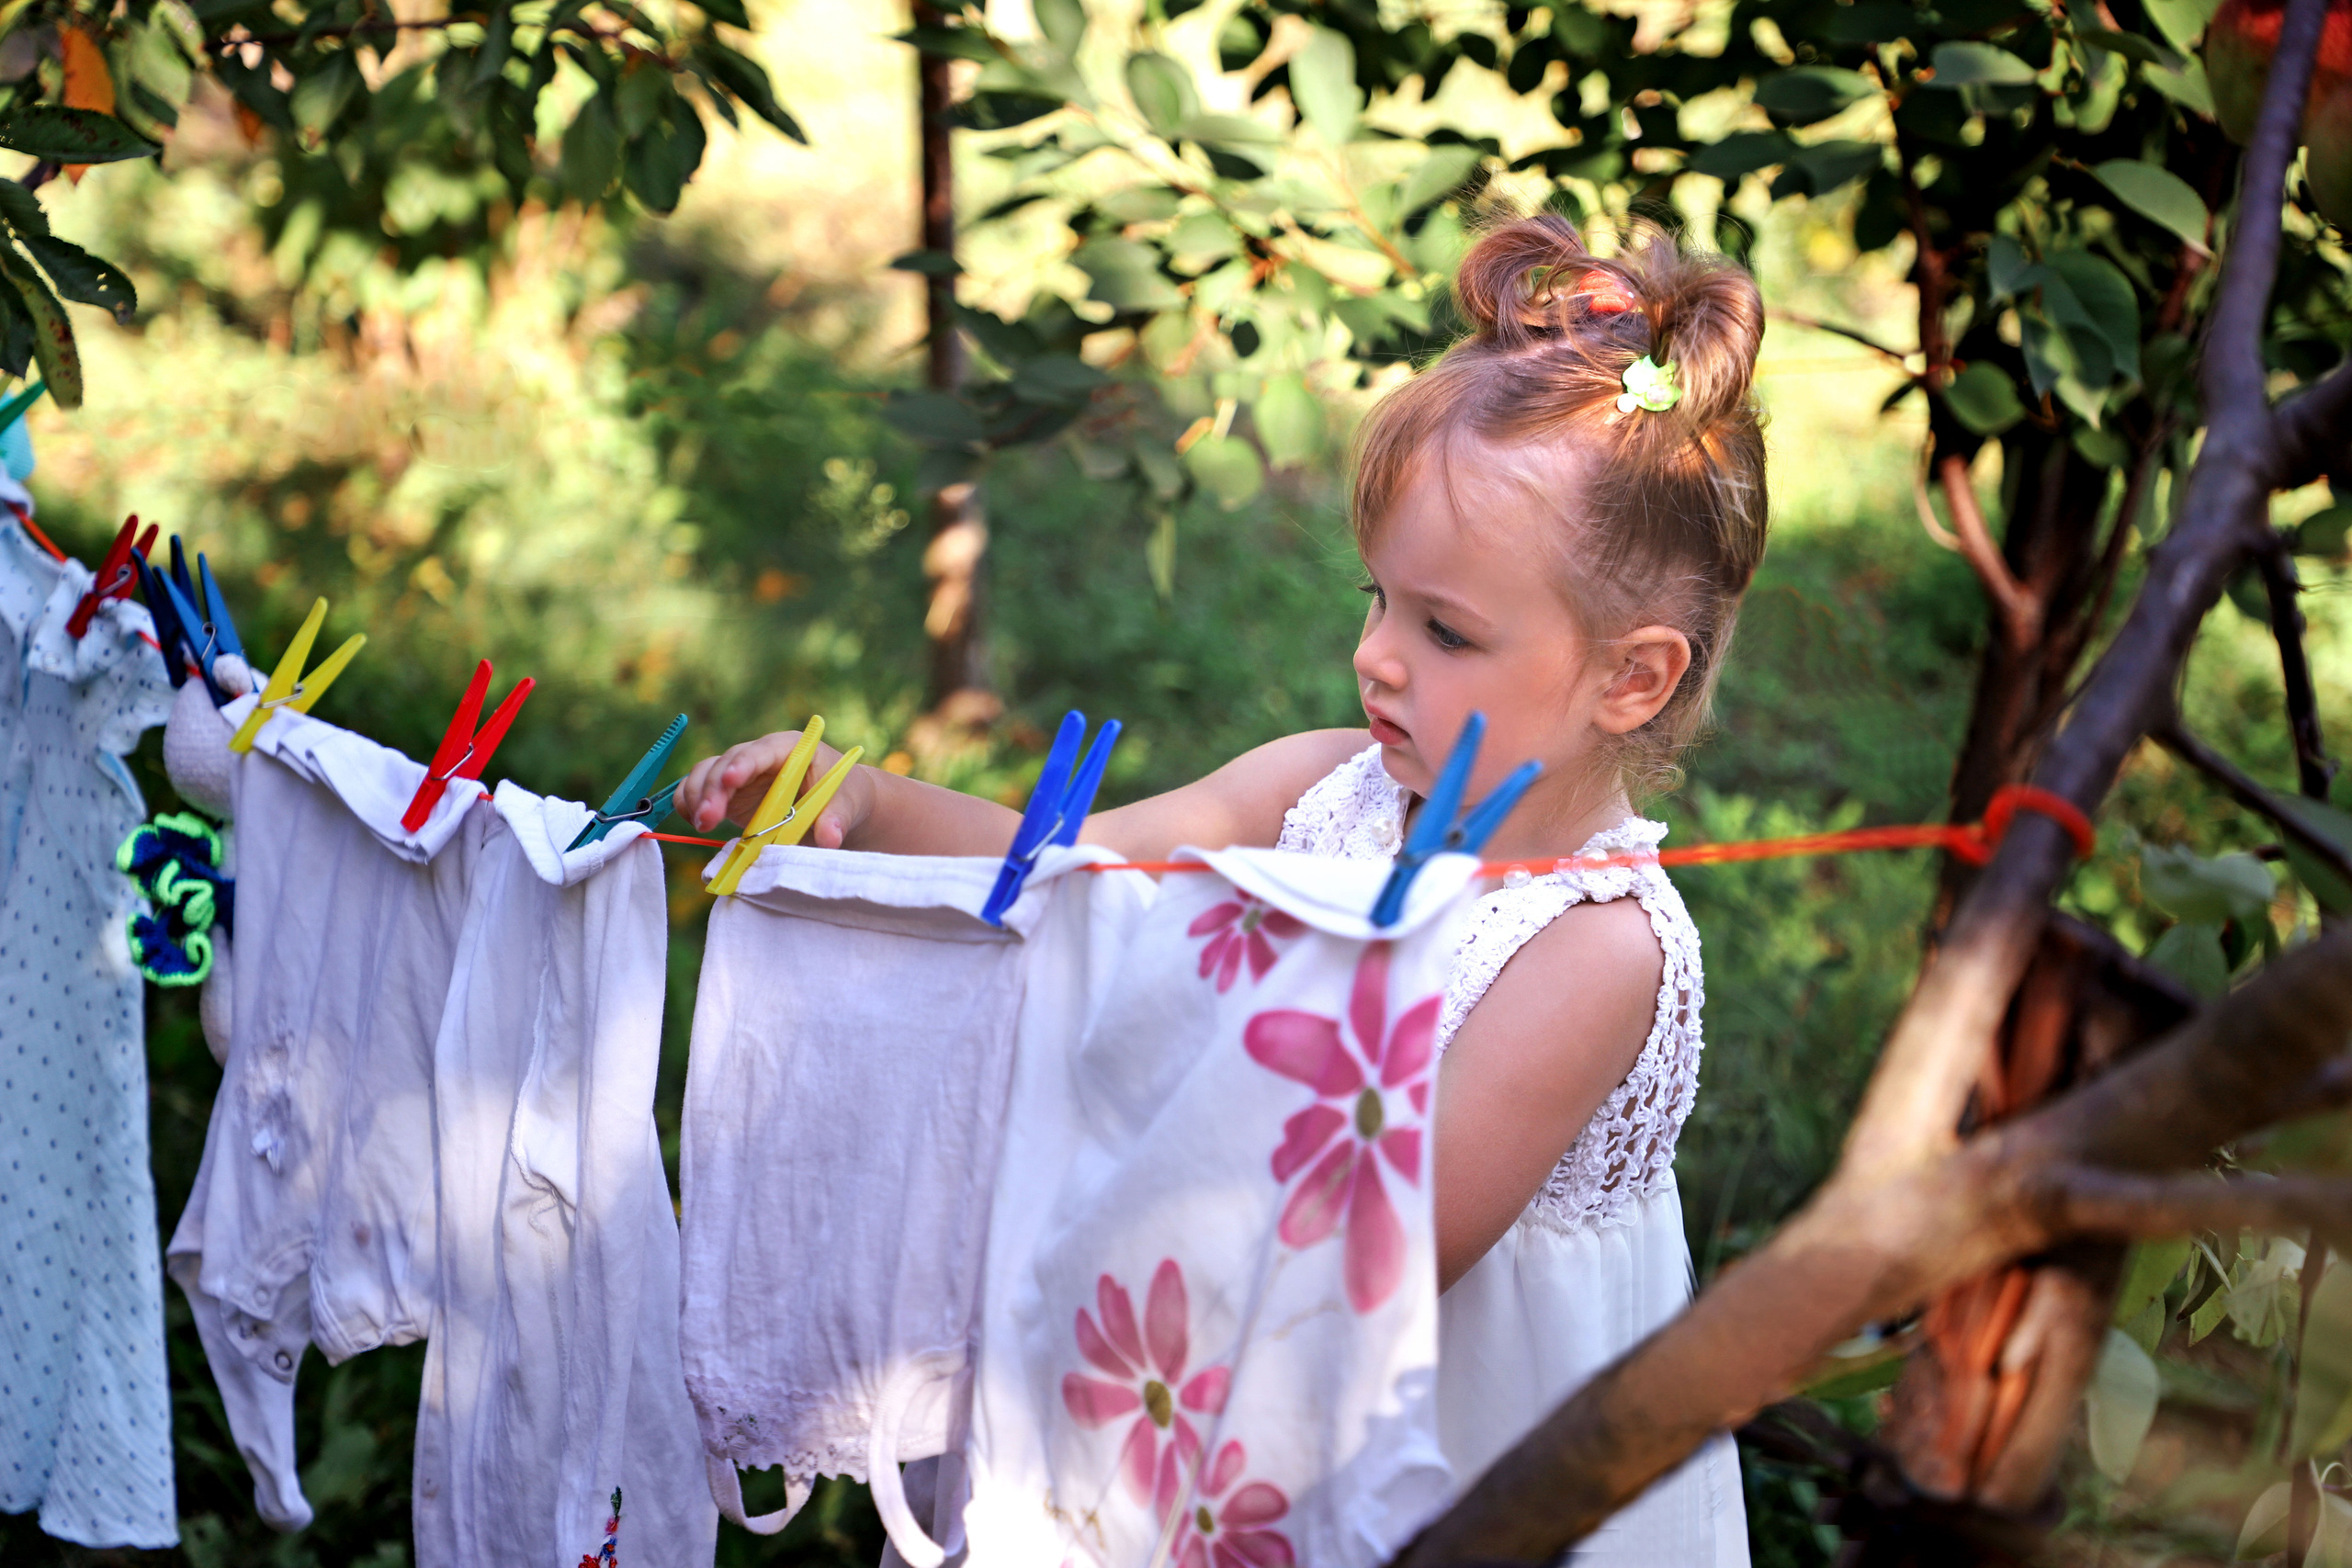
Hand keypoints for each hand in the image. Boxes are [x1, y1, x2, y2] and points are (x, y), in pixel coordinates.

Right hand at [674, 731, 870, 849]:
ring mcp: (740, 774)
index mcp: (789, 749)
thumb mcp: (847, 805)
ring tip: (702, 825)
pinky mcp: (728, 794)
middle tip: (708, 820)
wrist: (835, 807)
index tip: (731, 781)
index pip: (760, 751)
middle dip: (713, 790)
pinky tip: (693, 822)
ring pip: (705, 774)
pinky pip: (697, 791)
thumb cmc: (843, 797)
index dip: (743, 764)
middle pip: (725, 764)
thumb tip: (830, 839)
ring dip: (696, 797)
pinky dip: (689, 804)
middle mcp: (759, 756)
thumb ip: (836, 819)